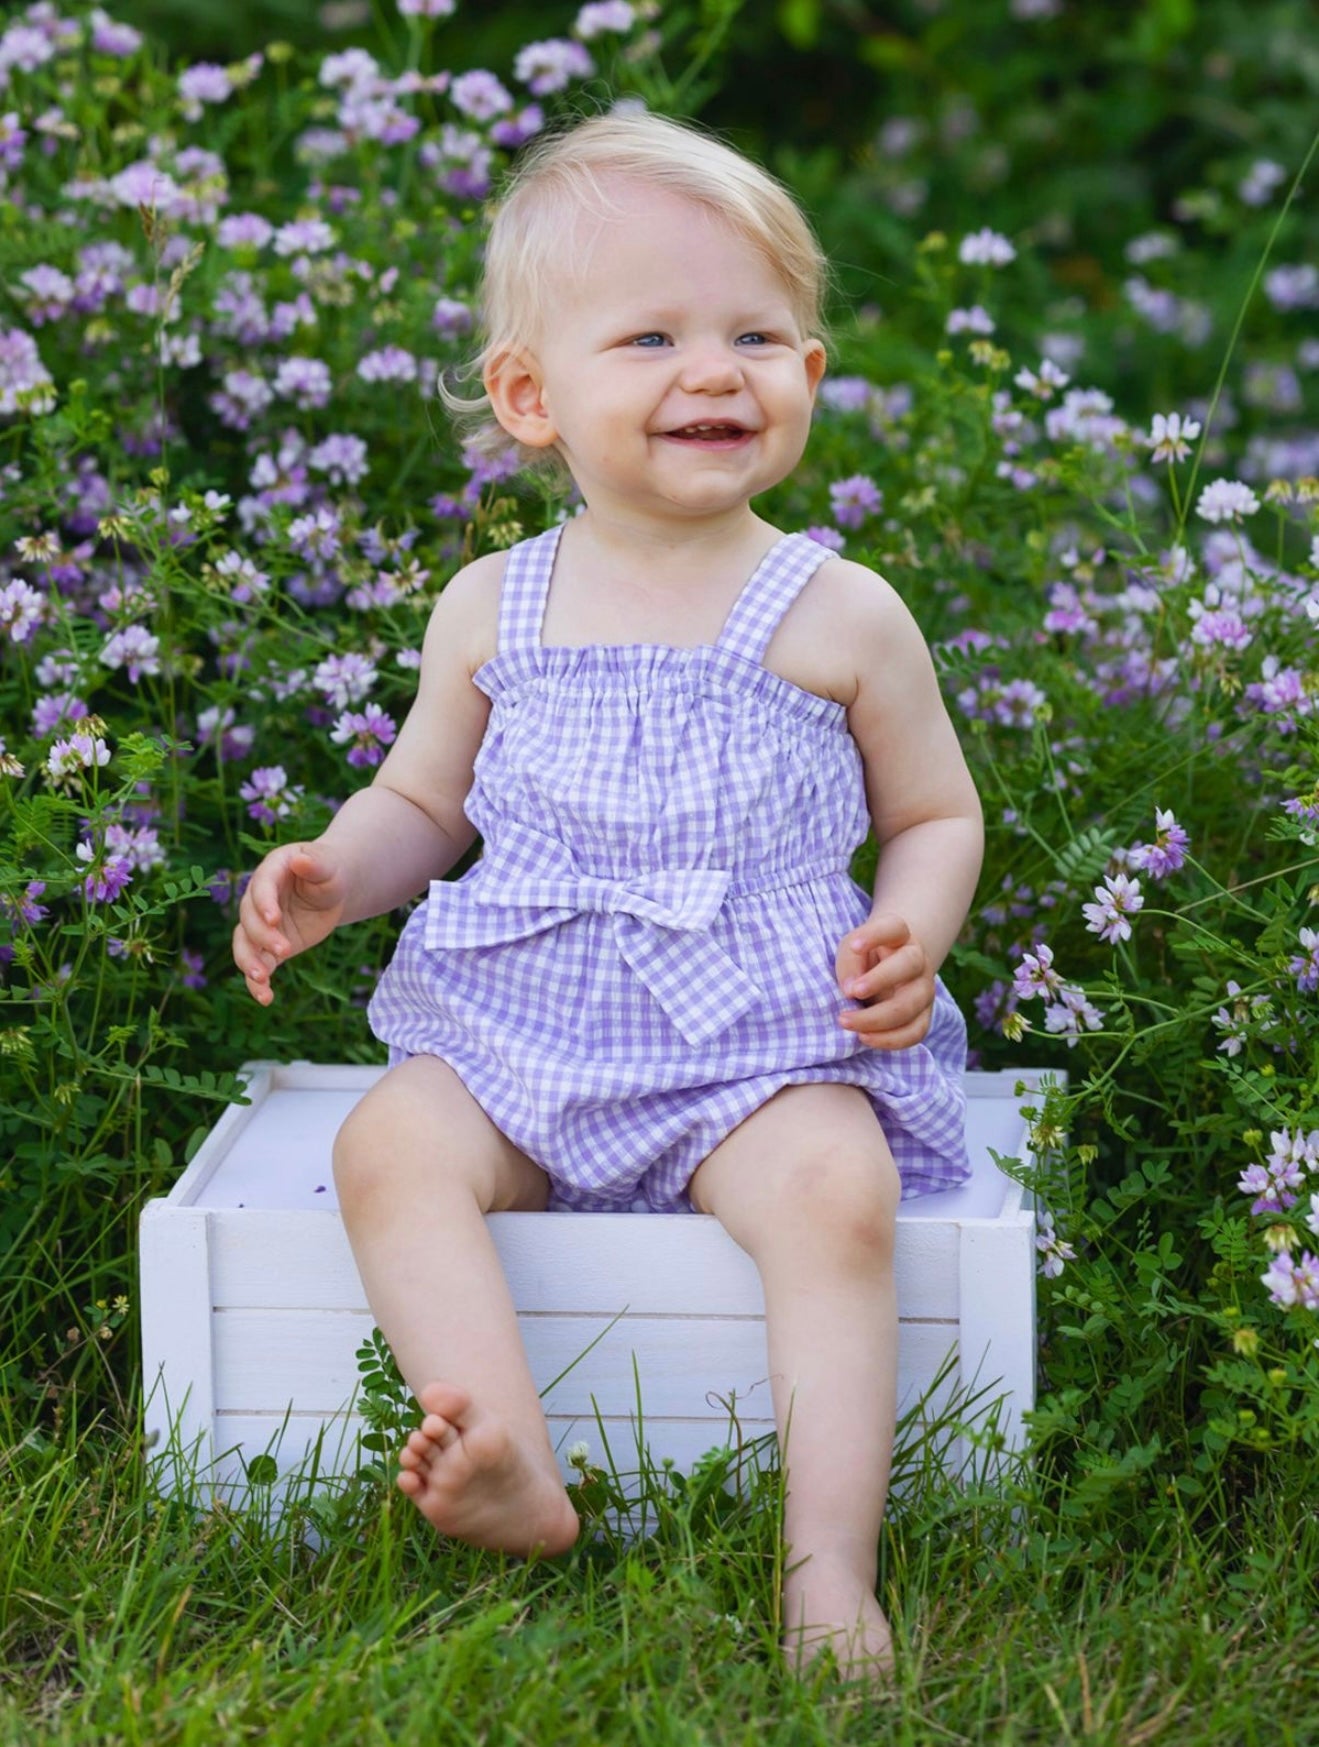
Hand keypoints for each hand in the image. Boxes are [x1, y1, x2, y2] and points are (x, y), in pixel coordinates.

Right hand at [232, 842, 346, 1005]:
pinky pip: (258, 965)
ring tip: (261, 978)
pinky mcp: (269, 947)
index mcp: (271, 872)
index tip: (274, 918)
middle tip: (285, 949)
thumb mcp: (328, 866)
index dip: (265, 903)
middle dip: (263, 936)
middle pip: (250, 919)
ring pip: (244, 945)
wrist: (330, 890)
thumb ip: (315, 863)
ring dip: (249, 962)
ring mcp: (261, 925)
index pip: (261, 887)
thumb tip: (301, 860)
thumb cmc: (329, 872)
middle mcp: (258, 899)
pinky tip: (265, 998)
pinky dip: (258, 983)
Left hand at [835, 912, 934, 1050]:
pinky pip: (915, 1032)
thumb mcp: (852, 949)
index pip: (894, 927)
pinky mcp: (924, 1016)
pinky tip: (864, 1038)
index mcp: (900, 936)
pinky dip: (890, 1040)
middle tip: (851, 992)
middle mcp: (918, 960)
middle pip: (908, 965)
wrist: (891, 971)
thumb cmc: (865, 957)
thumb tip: (850, 990)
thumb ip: (850, 962)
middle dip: (879, 980)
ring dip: (876, 1018)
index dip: (875, 935)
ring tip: (846, 1021)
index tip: (855, 946)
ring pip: (910, 1005)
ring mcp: (924, 989)